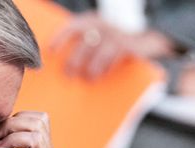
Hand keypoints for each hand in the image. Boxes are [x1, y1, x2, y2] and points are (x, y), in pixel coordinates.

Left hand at [52, 12, 174, 79]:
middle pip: (84, 42)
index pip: (72, 26)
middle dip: (75, 60)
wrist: (144, 42)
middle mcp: (102, 25)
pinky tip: (103, 75)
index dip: (60, 37)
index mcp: (91, 21)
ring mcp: (115, 35)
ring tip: (88, 79)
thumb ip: (83, 45)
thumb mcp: (97, 38)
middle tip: (68, 74)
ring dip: (92, 67)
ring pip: (99, 52)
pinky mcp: (127, 46)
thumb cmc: (113, 44)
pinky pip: (115, 57)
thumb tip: (64, 67)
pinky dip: (108, 67)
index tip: (51, 50)